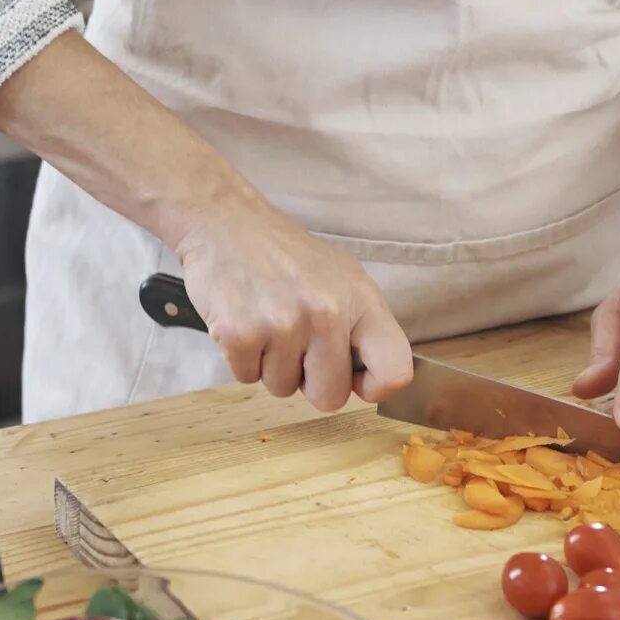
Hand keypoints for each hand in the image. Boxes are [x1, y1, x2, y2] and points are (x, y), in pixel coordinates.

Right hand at [175, 187, 412, 411]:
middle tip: (295, 343)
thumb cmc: (285, 256)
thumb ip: (361, 328)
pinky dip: (242, 358)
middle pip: (330, 398)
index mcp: (362, 300)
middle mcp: (327, 313)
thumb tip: (371, 380)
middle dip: (309, 381)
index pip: (394, 372)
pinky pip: (247, 377)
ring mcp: (283, 325)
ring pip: (282, 389)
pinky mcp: (239, 334)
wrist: (225, 222)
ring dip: (271, 365)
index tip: (354, 379)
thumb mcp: (342, 278)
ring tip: (266, 321)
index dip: (374, 387)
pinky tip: (244, 321)